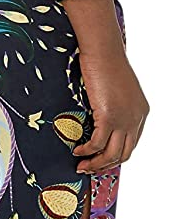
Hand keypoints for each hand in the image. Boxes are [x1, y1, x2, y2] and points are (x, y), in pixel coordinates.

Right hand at [74, 44, 149, 173]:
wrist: (103, 51)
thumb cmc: (106, 63)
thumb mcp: (117, 89)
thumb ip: (115, 106)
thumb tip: (99, 117)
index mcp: (141, 112)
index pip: (131, 143)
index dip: (115, 155)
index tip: (100, 159)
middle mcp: (136, 118)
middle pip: (124, 154)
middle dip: (105, 165)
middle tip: (89, 168)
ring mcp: (124, 119)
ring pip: (112, 154)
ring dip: (96, 164)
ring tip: (81, 164)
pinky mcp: (110, 117)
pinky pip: (98, 143)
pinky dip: (87, 151)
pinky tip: (77, 150)